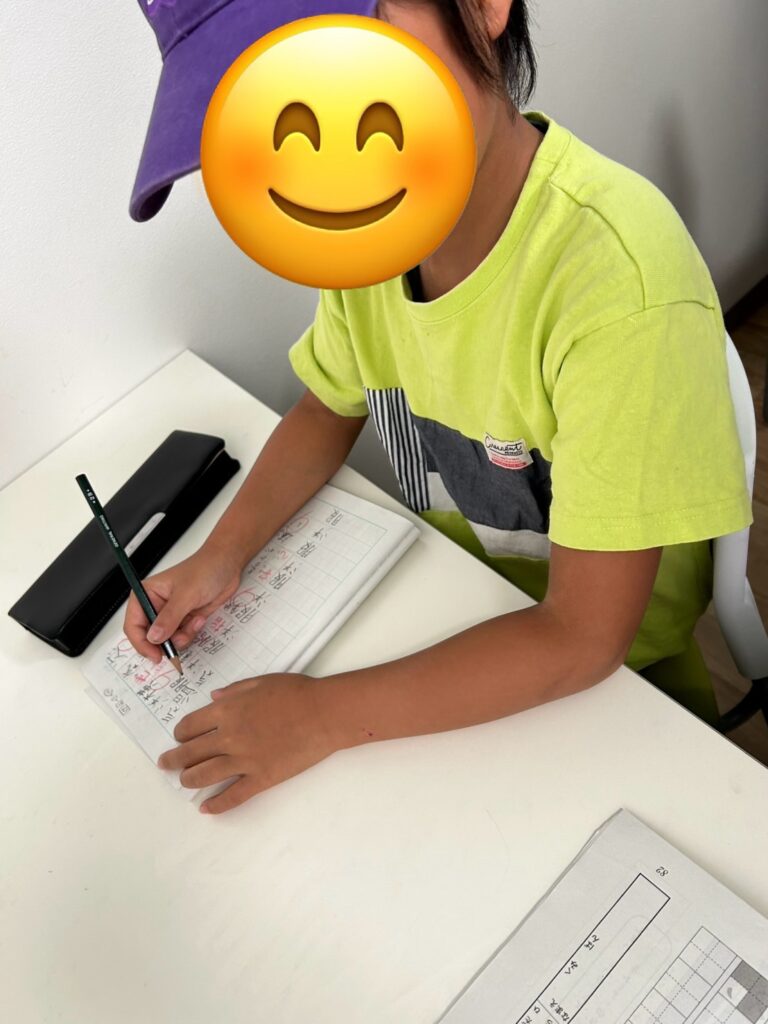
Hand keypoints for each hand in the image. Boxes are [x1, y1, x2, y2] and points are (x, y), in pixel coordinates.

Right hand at [123, 545, 243, 662]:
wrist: (227, 566)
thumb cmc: (205, 570)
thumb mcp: (186, 595)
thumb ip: (169, 618)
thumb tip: (153, 638)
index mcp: (147, 594)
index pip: (133, 625)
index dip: (141, 643)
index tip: (155, 656)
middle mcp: (156, 605)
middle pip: (149, 637)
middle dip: (165, 642)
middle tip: (181, 640)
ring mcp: (171, 614)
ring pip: (167, 640)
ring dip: (182, 637)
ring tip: (195, 622)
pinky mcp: (184, 619)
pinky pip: (182, 636)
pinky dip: (191, 633)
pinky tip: (200, 618)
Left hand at [156, 673, 338, 813]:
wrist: (324, 713)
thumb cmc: (296, 692)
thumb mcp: (261, 682)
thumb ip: (234, 691)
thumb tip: (214, 698)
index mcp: (227, 710)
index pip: (190, 726)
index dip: (181, 733)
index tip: (179, 737)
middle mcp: (229, 737)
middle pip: (191, 753)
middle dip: (174, 759)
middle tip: (166, 763)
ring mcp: (244, 760)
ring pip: (204, 776)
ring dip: (189, 780)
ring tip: (183, 782)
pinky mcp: (261, 778)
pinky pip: (234, 796)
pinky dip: (217, 804)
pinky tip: (206, 808)